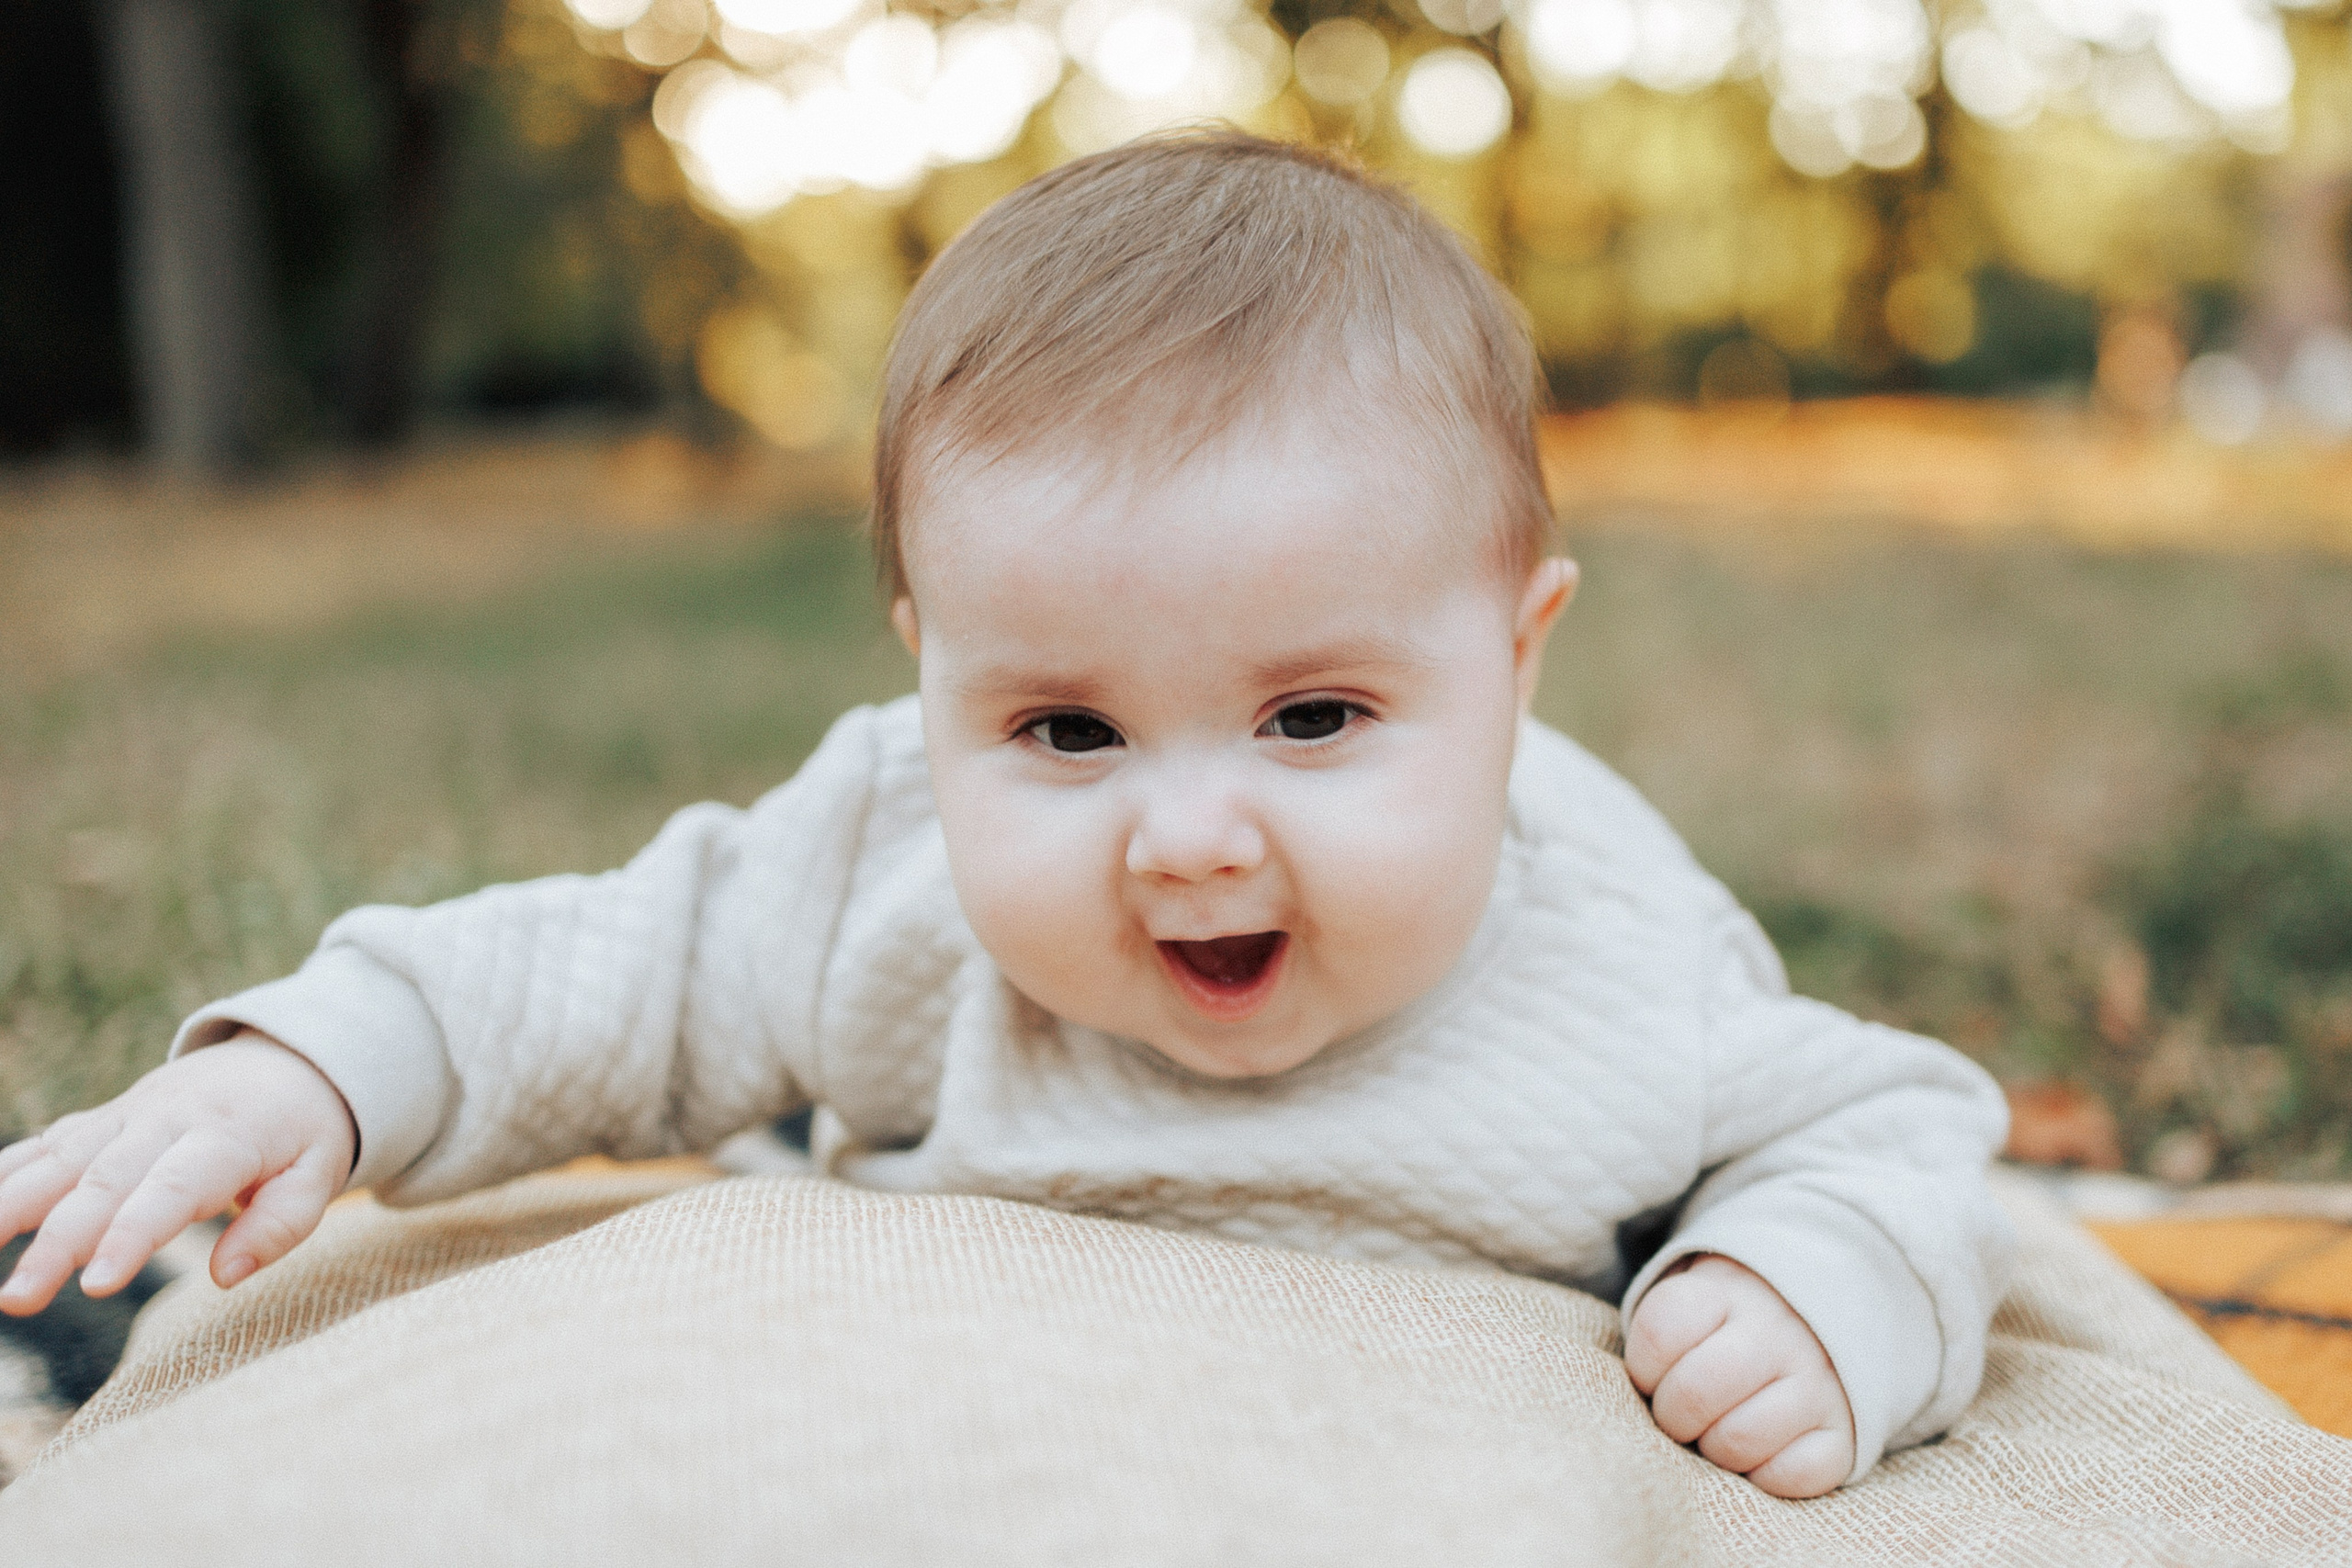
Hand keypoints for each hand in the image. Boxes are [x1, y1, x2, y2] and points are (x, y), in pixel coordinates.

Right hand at [0, 1033, 356, 1315]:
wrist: (286, 1057)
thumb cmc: (305, 1130)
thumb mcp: (320, 1172)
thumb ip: (280, 1224)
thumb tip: (226, 1276)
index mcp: (225, 1137)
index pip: (172, 1190)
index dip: (132, 1236)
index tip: (95, 1285)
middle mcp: (164, 1121)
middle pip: (102, 1182)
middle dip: (55, 1242)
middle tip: (17, 1298)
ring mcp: (124, 1116)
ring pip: (57, 1161)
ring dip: (8, 1208)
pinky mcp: (99, 1120)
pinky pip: (43, 1146)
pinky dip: (2, 1176)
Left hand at [1623, 1254, 1855, 1498]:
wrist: (1820, 1319)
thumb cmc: (1729, 1323)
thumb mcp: (1694, 1299)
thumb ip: (1660, 1333)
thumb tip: (1641, 1396)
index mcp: (1726, 1291)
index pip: (1660, 1331)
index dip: (1644, 1368)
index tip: (1656, 1374)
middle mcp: (1777, 1330)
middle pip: (1694, 1392)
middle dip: (1673, 1417)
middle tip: (1683, 1416)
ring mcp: (1817, 1380)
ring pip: (1739, 1440)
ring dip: (1716, 1449)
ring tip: (1721, 1431)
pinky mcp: (1845, 1431)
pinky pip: (1795, 1475)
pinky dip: (1767, 1477)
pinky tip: (1762, 1453)